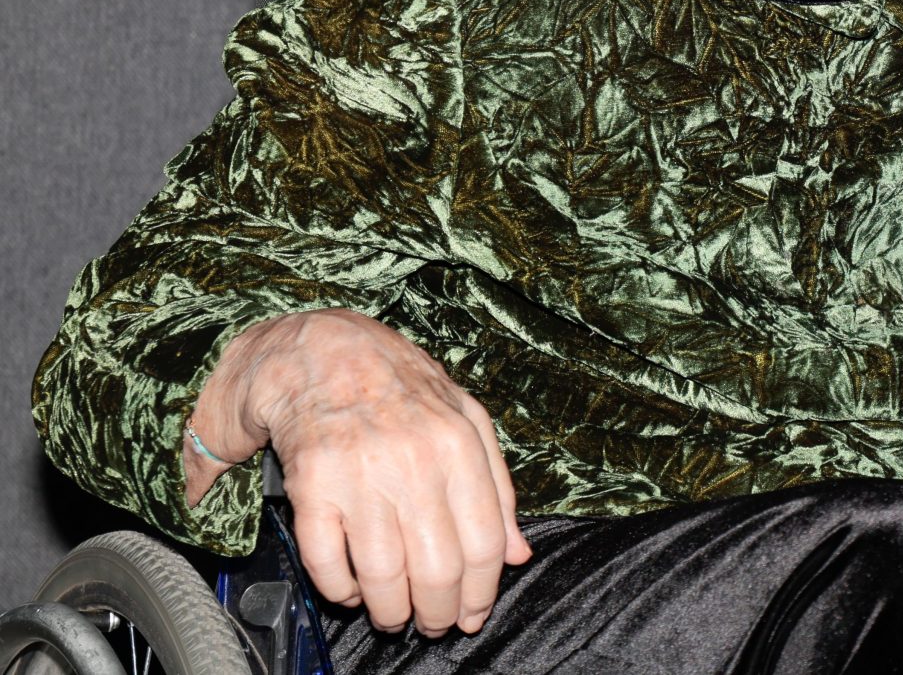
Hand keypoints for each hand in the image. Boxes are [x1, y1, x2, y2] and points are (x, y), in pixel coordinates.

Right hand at [188, 309, 531, 635]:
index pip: (483, 543)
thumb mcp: (469, 421)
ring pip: (383, 575)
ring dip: (389, 611)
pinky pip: (327, 561)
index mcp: (460, 446)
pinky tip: (351, 592)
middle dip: (437, 613)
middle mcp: (414, 463)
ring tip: (393, 616)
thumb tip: (517, 554)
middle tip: (432, 625)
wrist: (325, 351)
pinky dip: (340, 590)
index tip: (473, 614)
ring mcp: (360, 475)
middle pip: (437, 568)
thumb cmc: (404, 389)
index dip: (480, 592)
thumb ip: (498, 488)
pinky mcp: (310, 485)